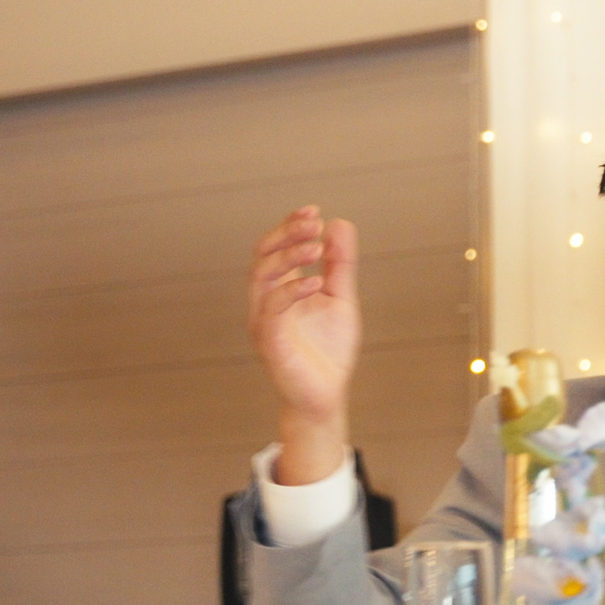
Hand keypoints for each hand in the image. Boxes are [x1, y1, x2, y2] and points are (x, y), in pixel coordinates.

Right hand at [247, 206, 361, 484]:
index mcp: (280, 289)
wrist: (327, 394)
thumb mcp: (340, 297)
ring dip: (289, 257)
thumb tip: (338, 224)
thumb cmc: (327, 348)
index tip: (313, 210)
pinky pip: (273, 311)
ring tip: (317, 246)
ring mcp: (264, 321)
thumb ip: (339, 264)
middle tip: (313, 222)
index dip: (289, 226)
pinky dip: (292, 291)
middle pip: (263, 257)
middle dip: (286, 234)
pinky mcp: (270, 342)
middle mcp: (266, 302)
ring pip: (263, 278)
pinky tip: (316, 280)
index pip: (274, 249)